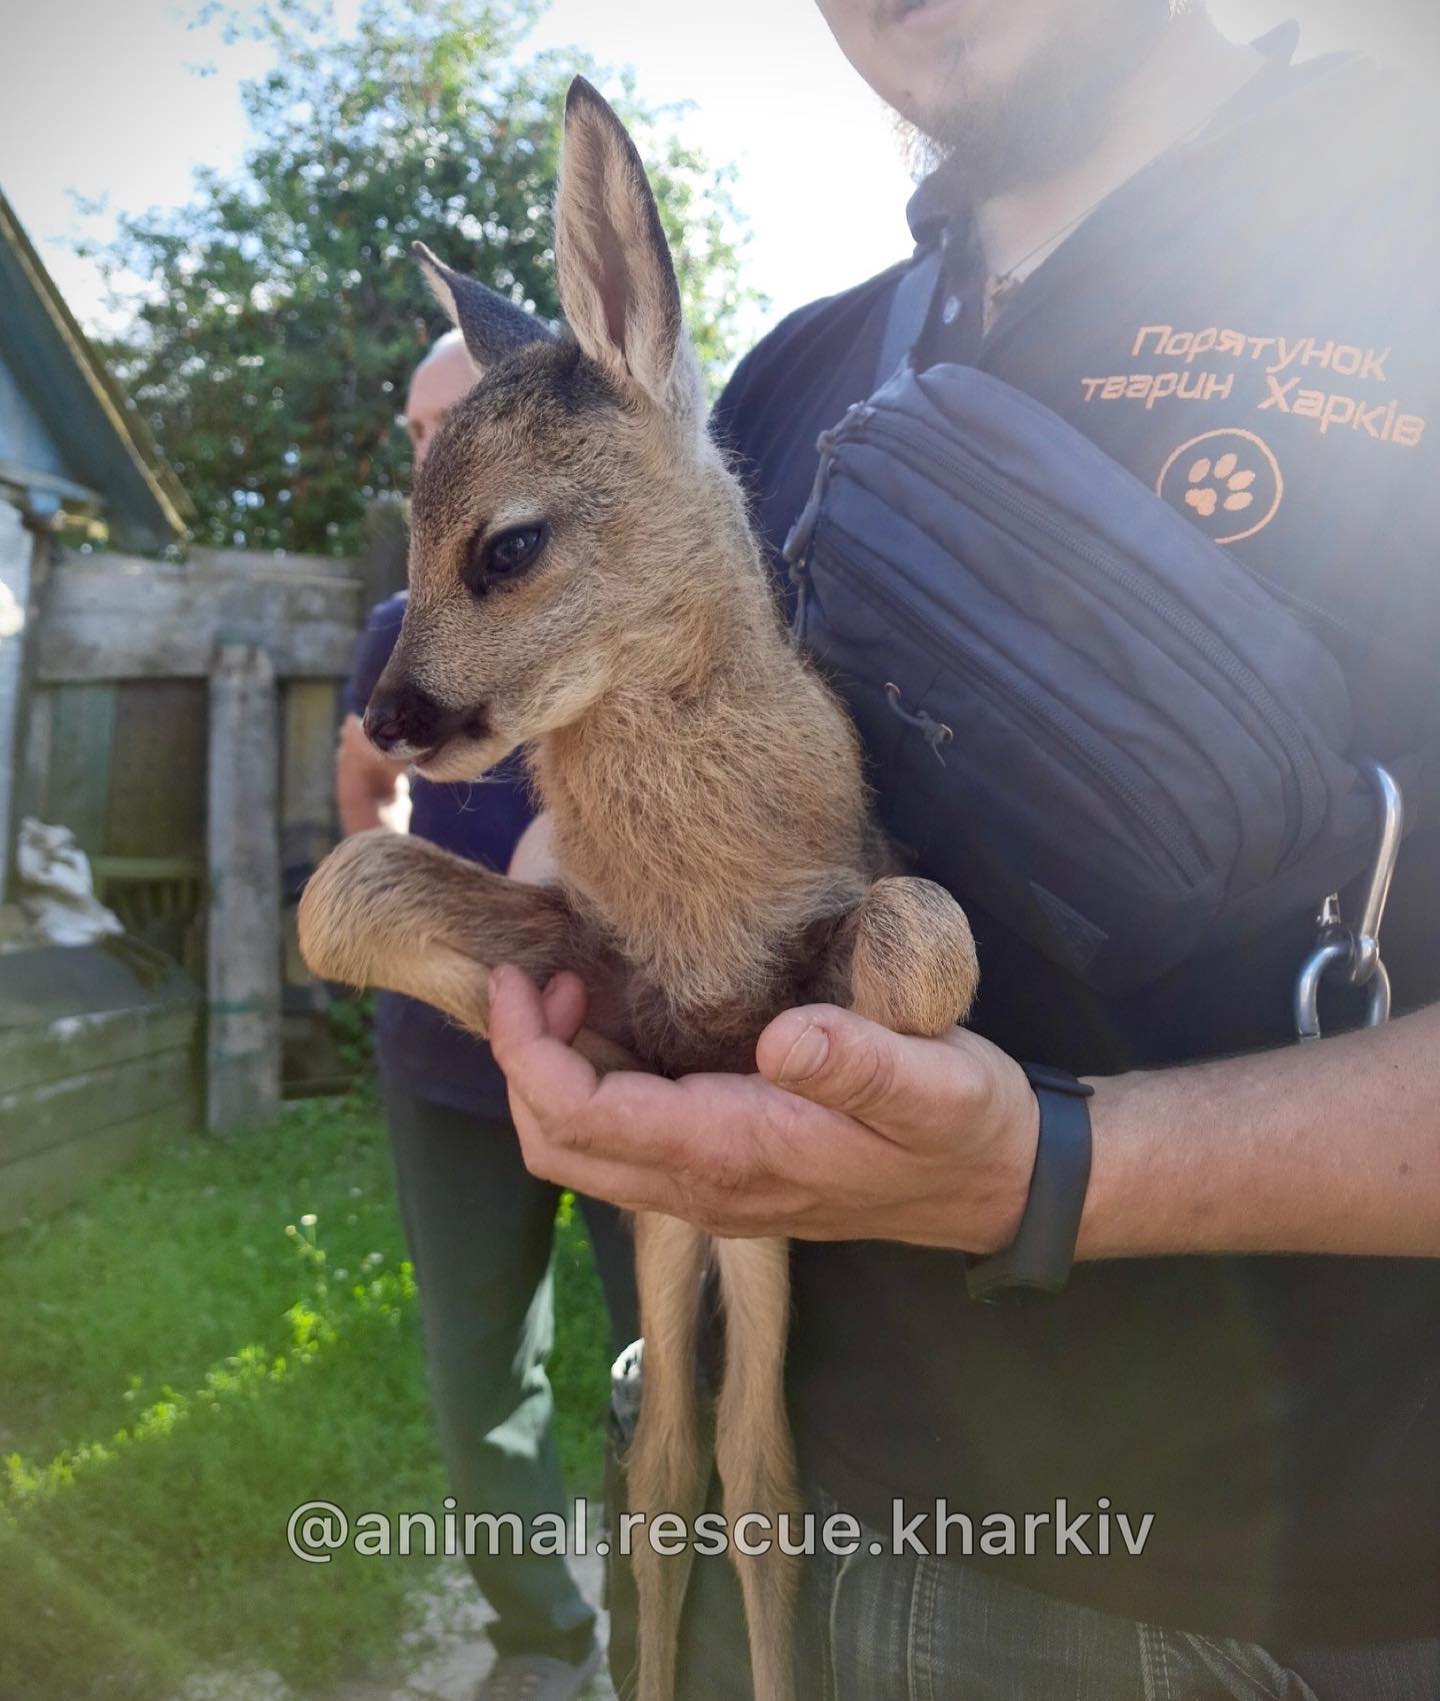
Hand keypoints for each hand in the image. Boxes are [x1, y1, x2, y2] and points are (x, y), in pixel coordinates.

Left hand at [487, 964, 1039, 1250]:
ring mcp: (711, 1189)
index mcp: (735, 1156)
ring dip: (552, 1077)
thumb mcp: (935, 1082)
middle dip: (522, 1065)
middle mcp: (705, 1187)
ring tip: (572, 992)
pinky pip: (623, 1145)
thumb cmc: (968, 1126)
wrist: (1002, 1186)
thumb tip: (781, 1040)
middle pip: (559, 1149)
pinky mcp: (725, 1174)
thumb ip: (860, 1062)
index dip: (528, 1053)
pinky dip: (590, 1089)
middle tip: (544, 978)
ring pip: (585, 1153)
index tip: (524, 976)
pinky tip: (617, 1026)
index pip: (582, 1120)